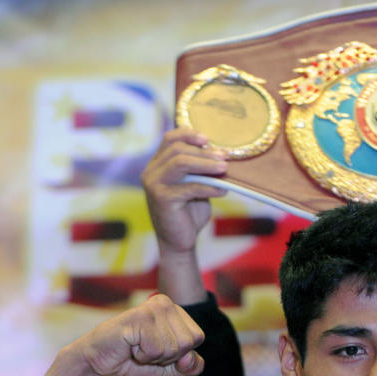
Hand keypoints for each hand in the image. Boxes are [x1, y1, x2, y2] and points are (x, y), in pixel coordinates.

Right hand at [72, 294, 204, 375]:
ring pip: (173, 348)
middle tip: (145, 349)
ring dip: (153, 357)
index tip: (158, 349)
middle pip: (188, 342)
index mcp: (175, 310)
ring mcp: (152, 308)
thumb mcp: (168, 367)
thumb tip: (192, 359)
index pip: (198, 338)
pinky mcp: (139, 317)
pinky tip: (129, 346)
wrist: (98, 362)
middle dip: (168, 356)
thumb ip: (188, 366)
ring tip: (136, 347)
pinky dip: (142, 356)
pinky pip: (156, 350)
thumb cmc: (133, 360)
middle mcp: (165, 303)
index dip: (179, 353)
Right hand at [141, 128, 229, 256]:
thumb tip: (221, 155)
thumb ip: (200, 170)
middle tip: (224, 157)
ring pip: (180, 163)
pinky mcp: (162, 199)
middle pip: (177, 149)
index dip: (189, 135)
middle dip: (204, 152)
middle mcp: (152, 171)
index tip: (208, 139)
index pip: (170, 139)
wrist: (180, 241)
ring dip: (206, 164)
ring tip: (224, 168)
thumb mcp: (195, 185)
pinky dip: (208, 187)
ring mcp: (154, 184)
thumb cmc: (189, 212)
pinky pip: (189, 187)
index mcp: (158, 164)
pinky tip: (222, 191)